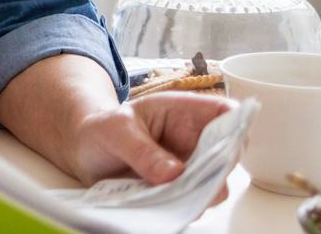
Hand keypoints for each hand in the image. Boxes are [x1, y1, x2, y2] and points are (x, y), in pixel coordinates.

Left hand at [71, 93, 236, 198]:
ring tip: (170, 197)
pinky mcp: (179, 190)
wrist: (84, 150)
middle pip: (228, 156)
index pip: (226, 113)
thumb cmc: (103, 128)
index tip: (225, 149)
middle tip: (190, 183)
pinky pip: (193, 203)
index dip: (236, 129)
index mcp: (183, 112)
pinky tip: (162, 207)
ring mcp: (189, 168)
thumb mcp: (115, 130)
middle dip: (216, 173)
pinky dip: (182, 208)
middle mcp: (193, 141)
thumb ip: (142, 150)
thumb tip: (173, 174)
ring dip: (198, 195)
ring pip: (214, 186)